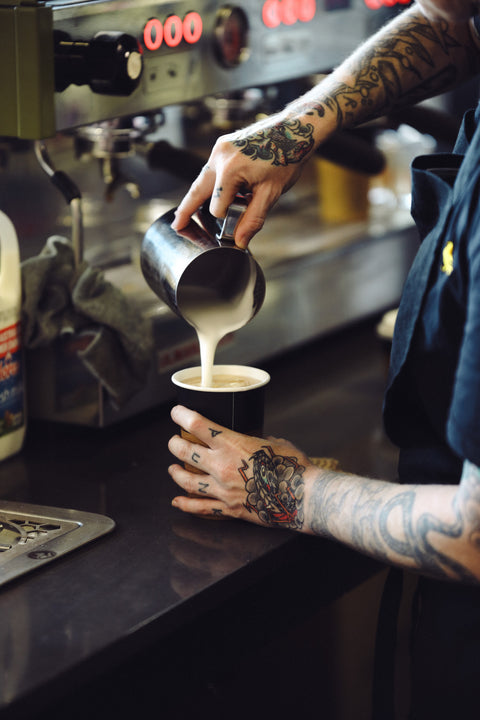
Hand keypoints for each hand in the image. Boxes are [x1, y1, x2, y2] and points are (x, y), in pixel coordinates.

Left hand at [168, 405, 311, 529]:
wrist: (302, 497)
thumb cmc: (293, 467)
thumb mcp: (275, 443)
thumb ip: (260, 441)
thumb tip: (259, 442)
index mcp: (232, 444)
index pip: (197, 424)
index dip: (181, 415)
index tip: (176, 412)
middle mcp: (221, 465)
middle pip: (184, 451)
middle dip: (175, 444)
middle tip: (173, 441)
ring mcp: (222, 489)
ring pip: (186, 480)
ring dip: (176, 473)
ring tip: (172, 469)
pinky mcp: (228, 508)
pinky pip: (200, 507)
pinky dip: (185, 504)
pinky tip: (177, 502)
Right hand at [170, 113, 315, 247]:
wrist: (296, 129)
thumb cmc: (287, 157)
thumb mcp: (271, 194)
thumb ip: (253, 219)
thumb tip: (240, 241)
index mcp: (230, 170)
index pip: (216, 207)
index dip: (225, 219)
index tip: (234, 225)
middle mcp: (219, 156)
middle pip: (197, 190)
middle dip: (187, 210)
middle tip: (177, 226)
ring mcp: (220, 148)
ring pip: (203, 179)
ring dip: (201, 196)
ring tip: (188, 213)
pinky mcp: (223, 144)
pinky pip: (212, 168)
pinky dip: (213, 182)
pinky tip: (221, 192)